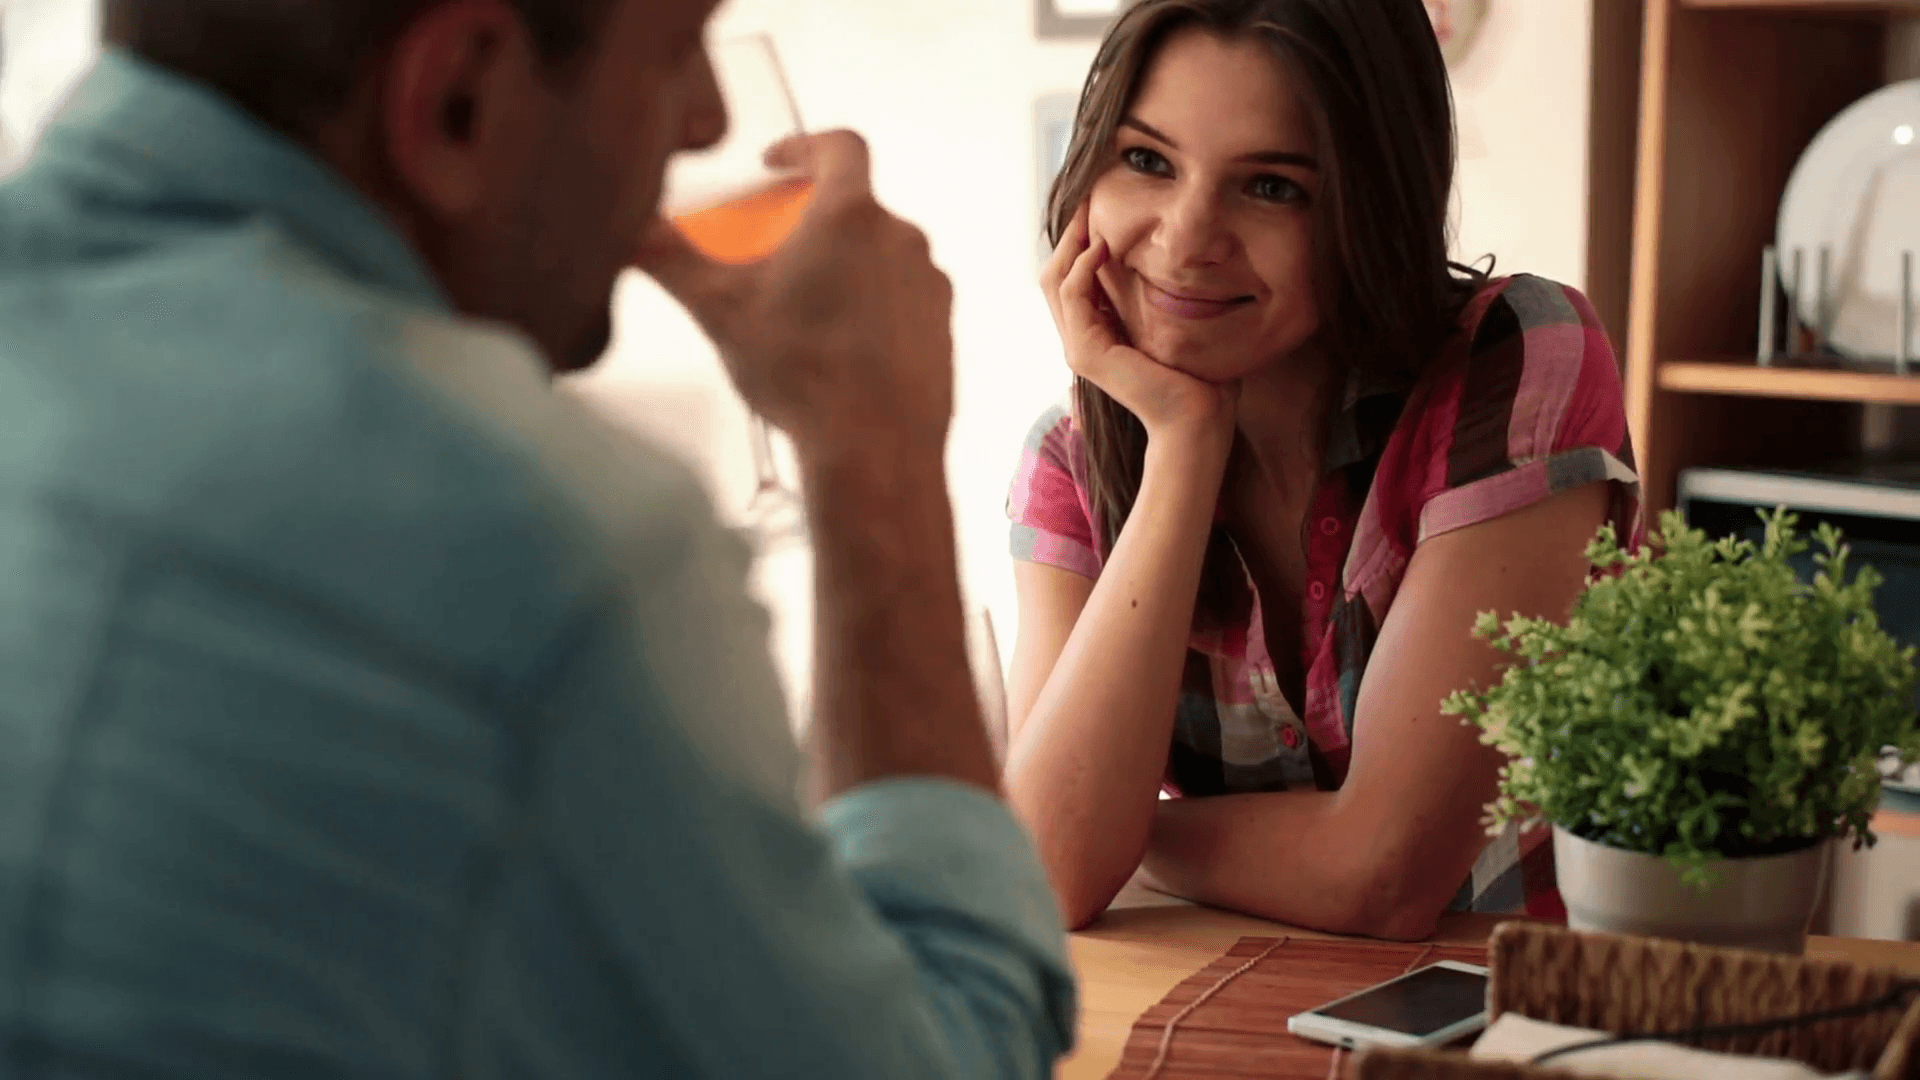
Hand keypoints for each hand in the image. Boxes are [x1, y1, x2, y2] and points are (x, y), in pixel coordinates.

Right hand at [637, 131, 953, 462]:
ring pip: (881, 257)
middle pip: (856, 208)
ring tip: (802, 312)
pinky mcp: (941, 329)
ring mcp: (929, 285)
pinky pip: (902, 301)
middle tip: (775, 254)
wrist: (874, 449)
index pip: (840, 146)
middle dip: (813, 224)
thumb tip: (631, 231)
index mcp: (851, 217)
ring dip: (845, 270)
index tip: (778, 164)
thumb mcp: (720, 310)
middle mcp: (901, 240)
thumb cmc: (804, 375)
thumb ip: (672, 260)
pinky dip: (872, 310)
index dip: (804, 146)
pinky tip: (838, 350)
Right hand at [1042, 204, 1236, 449]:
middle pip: (1055, 271)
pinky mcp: (1084, 352)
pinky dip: (1082, 266)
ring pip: (1054, 278)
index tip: (1097, 202)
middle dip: (1069, 231)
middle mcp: (1080, 337)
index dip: (1079, 238)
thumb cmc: (1198, 374)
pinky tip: (1102, 245)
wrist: (1198, 417)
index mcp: (1098, 330)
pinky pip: (1072, 295)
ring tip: (1090, 212)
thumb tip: (1178, 255)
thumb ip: (1163, 293)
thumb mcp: (1177, 321)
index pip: (1073, 275)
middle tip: (1087, 195)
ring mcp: (1077, 346)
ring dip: (1071, 241)